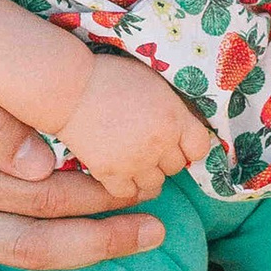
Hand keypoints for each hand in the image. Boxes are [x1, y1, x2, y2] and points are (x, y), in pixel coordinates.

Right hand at [60, 51, 216, 202]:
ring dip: (148, 174)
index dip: (190, 145)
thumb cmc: (112, 77)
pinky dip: (126, 187)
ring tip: (135, 160)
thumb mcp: (154, 83)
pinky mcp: (109, 173)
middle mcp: (160, 143)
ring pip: (155, 183)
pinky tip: (121, 174)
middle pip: (177, 166)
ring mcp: (135, 161)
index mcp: (174, 117)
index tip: (179, 142)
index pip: (200, 147)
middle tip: (150, 145)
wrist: (70, 88)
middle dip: (166, 157)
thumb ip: (173, 108)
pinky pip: (127, 193)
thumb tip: (184, 127)